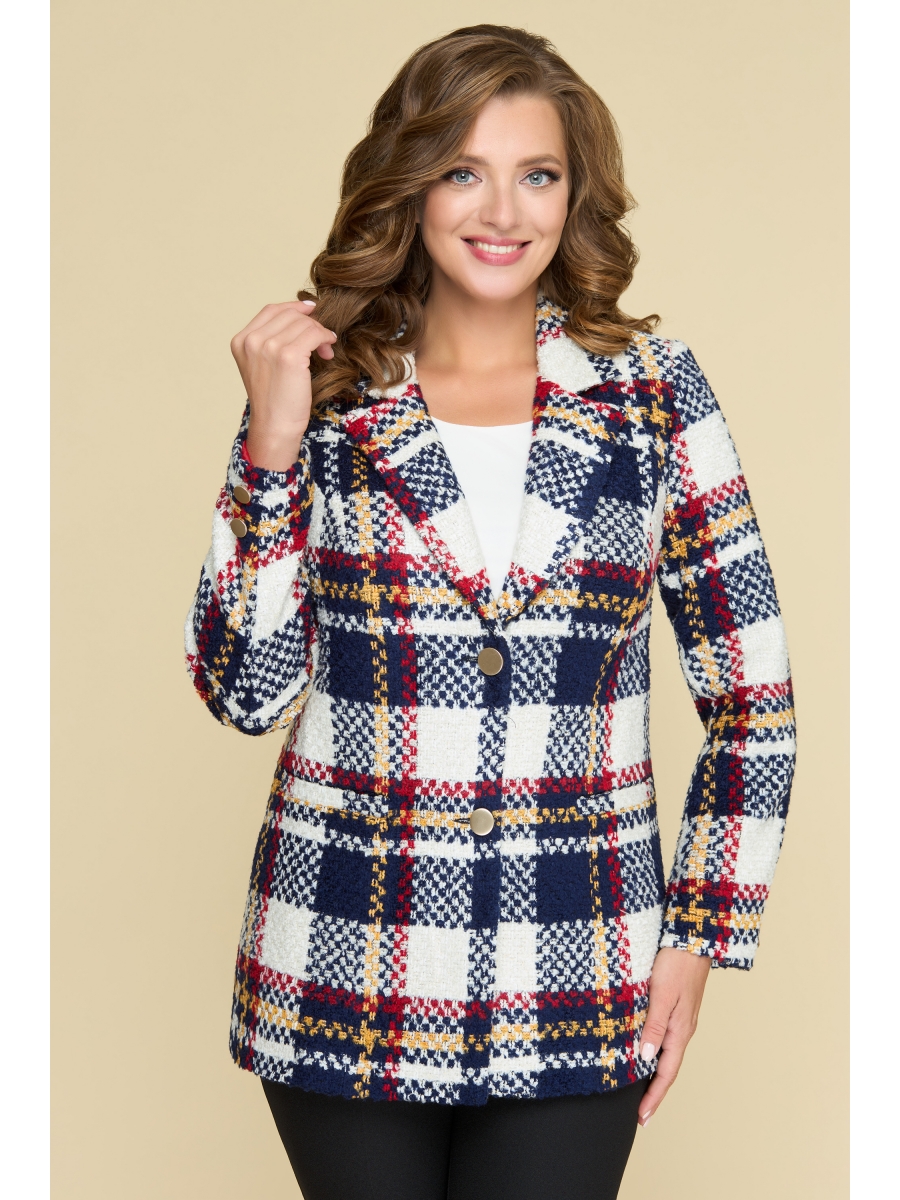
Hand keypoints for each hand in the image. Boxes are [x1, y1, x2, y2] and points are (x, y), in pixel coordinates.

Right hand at [230, 300, 336, 470]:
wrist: (274, 426)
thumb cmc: (274, 401)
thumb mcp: (263, 365)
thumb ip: (271, 341)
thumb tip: (302, 315)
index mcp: (241, 341)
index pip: (271, 310)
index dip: (294, 307)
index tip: (311, 311)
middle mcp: (251, 341)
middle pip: (290, 314)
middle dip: (310, 324)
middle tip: (322, 342)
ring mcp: (268, 346)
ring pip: (304, 323)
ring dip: (320, 333)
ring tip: (325, 351)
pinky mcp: (288, 355)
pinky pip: (314, 333)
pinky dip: (325, 338)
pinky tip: (328, 351)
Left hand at [637, 946, 710, 1125]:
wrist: (693, 939)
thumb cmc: (677, 963)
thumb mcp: (662, 994)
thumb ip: (654, 1025)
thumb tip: (645, 1057)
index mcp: (680, 1031)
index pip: (666, 1073)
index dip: (654, 1096)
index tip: (642, 1118)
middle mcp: (682, 1029)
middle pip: (668, 1068)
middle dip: (654, 1092)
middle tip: (641, 1114)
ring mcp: (681, 1019)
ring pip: (667, 1054)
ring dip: (654, 1074)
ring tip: (641, 1090)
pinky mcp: (677, 1007)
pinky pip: (666, 1039)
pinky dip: (656, 1053)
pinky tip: (646, 1053)